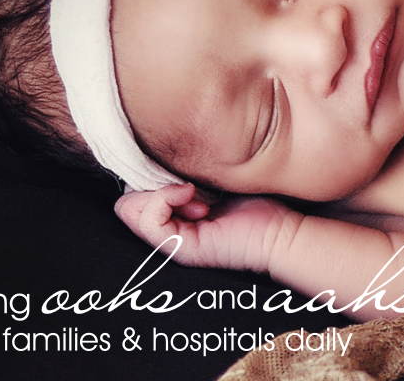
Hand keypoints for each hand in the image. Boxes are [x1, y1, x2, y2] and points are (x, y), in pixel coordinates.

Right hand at [114, 184, 302, 273]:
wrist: (278, 231)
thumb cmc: (252, 204)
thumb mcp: (208, 180)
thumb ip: (181, 173)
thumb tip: (155, 153)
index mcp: (171, 216)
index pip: (129, 192)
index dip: (147, 176)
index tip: (182, 174)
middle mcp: (166, 231)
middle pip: (125, 200)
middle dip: (150, 184)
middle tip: (188, 186)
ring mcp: (171, 242)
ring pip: (129, 209)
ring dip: (160, 193)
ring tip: (194, 194)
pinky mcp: (181, 249)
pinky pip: (149, 220)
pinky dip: (164, 199)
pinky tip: (191, 195)